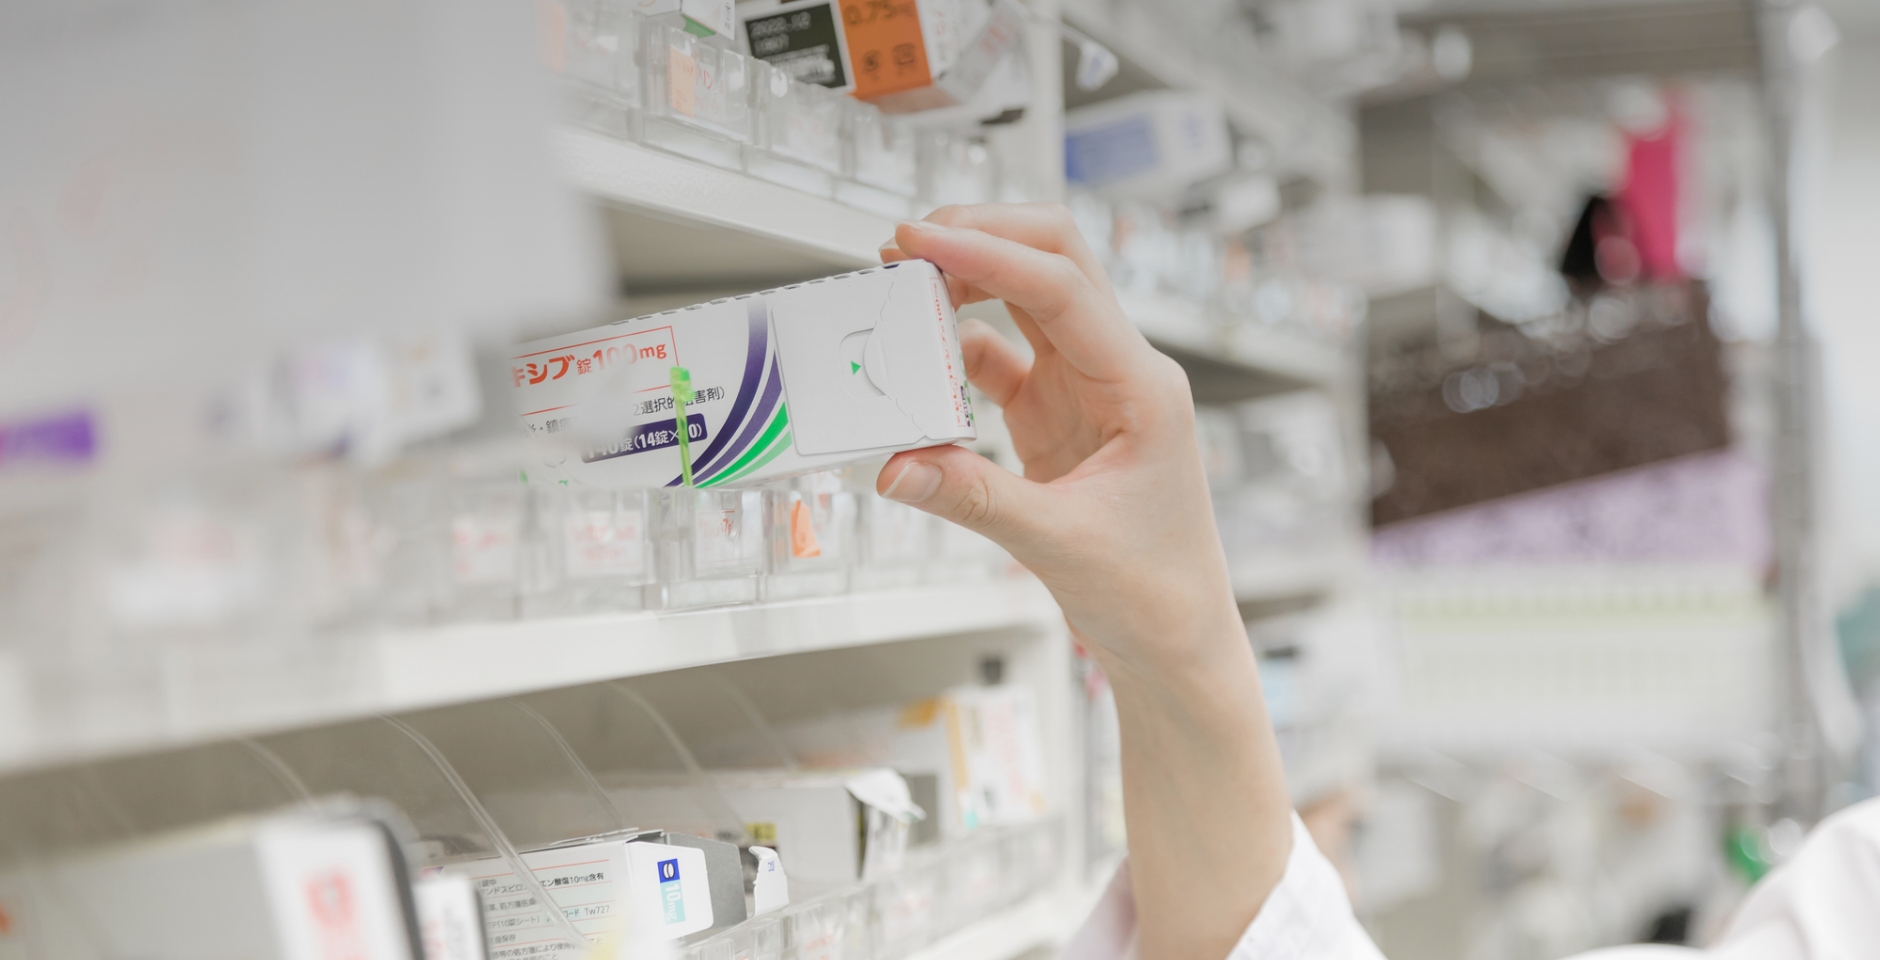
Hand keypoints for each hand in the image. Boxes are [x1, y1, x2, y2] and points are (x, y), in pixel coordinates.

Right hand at [878, 204, 1292, 959]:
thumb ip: (972, 498)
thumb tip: (896, 465)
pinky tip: (919, 366)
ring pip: (1023, 301)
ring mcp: (1087, 389)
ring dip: (964, 286)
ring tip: (900, 294)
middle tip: (905, 246)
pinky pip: (1000, 358)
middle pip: (1051, 262)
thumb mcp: (1058, 545)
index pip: (1062, 287)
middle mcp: (1119, 372)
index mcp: (1143, 386)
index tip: (924, 240)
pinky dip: (955, 352)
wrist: (1178, 641)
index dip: (989, 253)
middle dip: (981, 239)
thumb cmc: (1155, 592)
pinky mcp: (1057, 416)